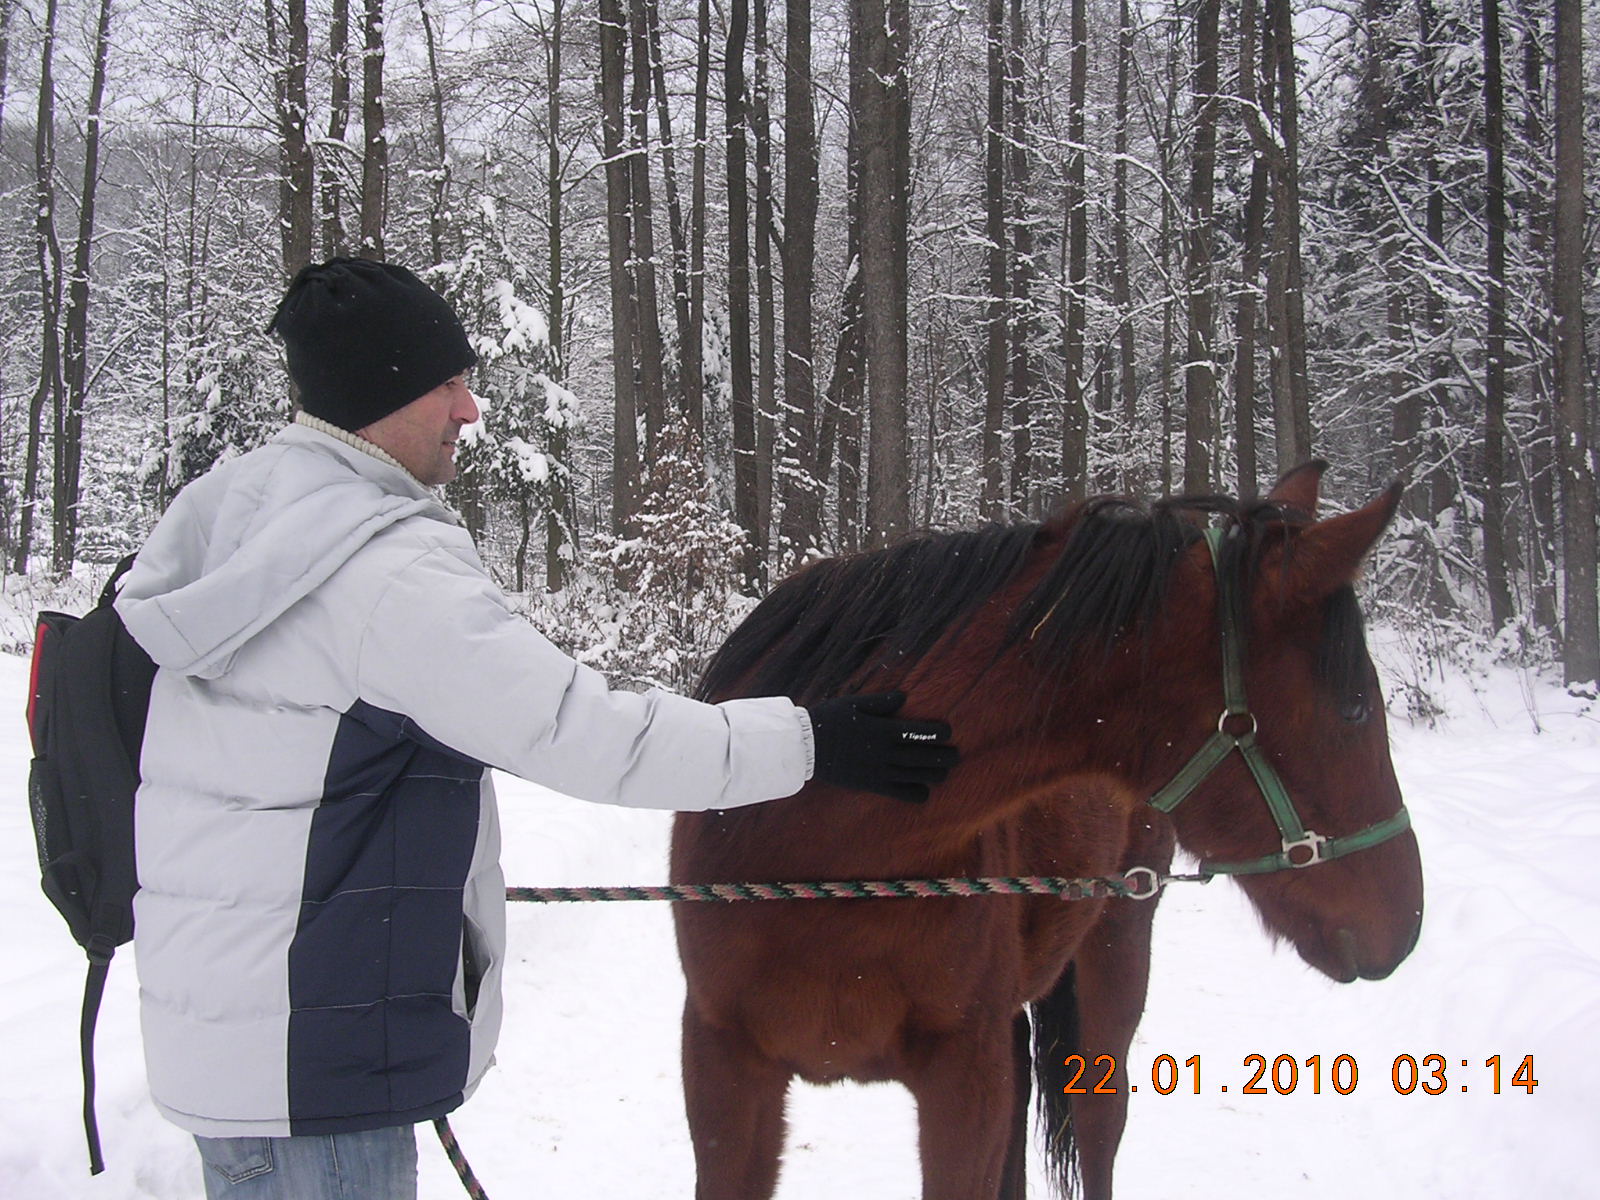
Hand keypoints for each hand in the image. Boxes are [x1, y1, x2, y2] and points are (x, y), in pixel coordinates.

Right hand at [805, 691, 959, 802]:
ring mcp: (879, 771)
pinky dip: (916, 793)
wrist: (807, 747)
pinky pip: (900, 794)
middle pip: (923, 757)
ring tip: (944, 772)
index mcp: (881, 730)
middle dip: (944, 757)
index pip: (917, 732)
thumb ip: (881, 702)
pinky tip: (923, 790)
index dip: (937, 733)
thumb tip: (904, 697)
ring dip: (935, 775)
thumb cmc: (830, 720)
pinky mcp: (872, 785)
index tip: (948, 732)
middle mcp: (884, 752)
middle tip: (956, 755)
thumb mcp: (854, 704)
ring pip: (916, 776)